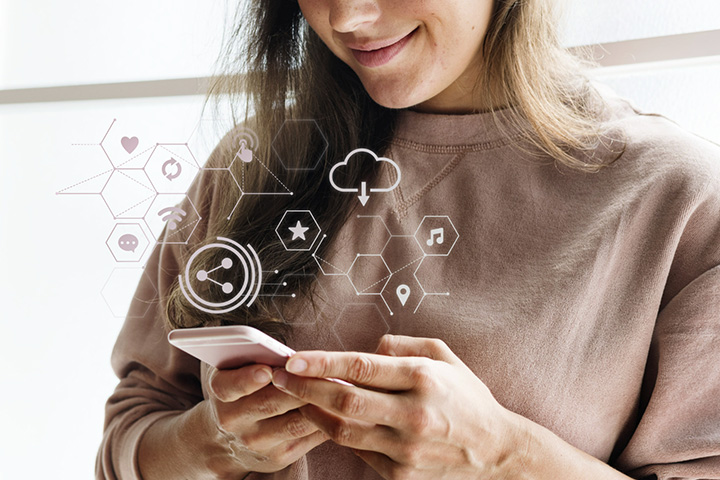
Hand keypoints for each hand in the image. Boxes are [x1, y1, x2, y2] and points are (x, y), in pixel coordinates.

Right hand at [202, 363, 327, 474]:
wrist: (227, 440)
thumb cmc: (240, 391)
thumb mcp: (234, 369)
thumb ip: (252, 356)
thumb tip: (290, 353)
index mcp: (221, 392)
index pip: (229, 386)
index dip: (248, 379)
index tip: (267, 370)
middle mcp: (234, 420)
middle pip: (271, 403)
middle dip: (300, 386)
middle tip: (323, 370)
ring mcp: (256, 442)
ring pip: (296, 422)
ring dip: (319, 404)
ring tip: (339, 386)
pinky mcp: (278, 457)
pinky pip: (308, 437)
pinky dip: (326, 421)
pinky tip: (337, 407)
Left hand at [271, 335, 524, 479]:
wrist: (496, 452)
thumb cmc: (467, 397)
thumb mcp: (444, 357)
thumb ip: (402, 345)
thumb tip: (365, 348)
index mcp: (423, 378)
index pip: (361, 367)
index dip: (321, 362)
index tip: (292, 359)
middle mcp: (413, 413)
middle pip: (344, 399)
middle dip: (305, 387)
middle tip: (278, 377)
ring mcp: (406, 448)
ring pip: (343, 429)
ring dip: (312, 412)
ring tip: (294, 397)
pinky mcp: (400, 474)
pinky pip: (357, 451)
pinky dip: (336, 434)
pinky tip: (323, 419)